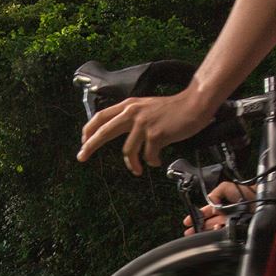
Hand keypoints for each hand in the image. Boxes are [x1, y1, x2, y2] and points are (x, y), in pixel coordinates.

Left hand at [77, 89, 215, 175]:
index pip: (101, 116)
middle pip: (104, 131)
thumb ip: (133, 117)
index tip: (83, 141)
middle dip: (90, 145)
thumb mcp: (147, 107)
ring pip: (127, 151)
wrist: (194, 105)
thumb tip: (121, 133)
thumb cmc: (174, 109)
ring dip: (131, 164)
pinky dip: (152, 162)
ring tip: (136, 170)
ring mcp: (143, 123)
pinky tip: (157, 161)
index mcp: (129, 105)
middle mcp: (133, 112)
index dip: (89, 129)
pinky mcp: (155, 134)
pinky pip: (148, 156)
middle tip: (81, 157)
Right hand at [182, 182, 255, 234]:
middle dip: (197, 228)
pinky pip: (225, 233)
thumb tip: (209, 204)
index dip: (196, 217)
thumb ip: (214, 193)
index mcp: (220, 206)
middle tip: (189, 232)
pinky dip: (218, 233)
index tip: (188, 221)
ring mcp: (230, 223)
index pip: (205, 213)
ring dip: (207, 231)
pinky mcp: (236, 229)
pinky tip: (215, 231)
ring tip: (200, 232)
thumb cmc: (247, 192)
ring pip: (215, 230)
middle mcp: (225, 216)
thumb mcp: (226, 187)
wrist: (261, 200)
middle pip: (208, 224)